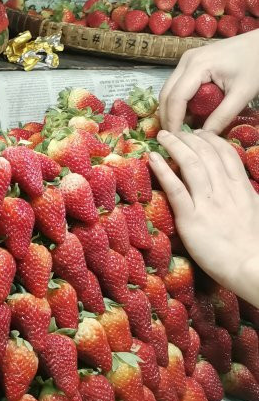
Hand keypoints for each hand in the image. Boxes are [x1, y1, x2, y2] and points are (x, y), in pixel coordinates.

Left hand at [150, 130, 258, 305]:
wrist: (252, 268)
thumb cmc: (254, 247)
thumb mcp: (256, 214)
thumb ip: (245, 198)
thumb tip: (238, 189)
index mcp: (243, 190)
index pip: (226, 154)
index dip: (211, 140)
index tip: (199, 133)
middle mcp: (225, 192)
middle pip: (207, 154)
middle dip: (189, 138)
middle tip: (175, 131)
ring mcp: (208, 204)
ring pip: (192, 165)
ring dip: (175, 146)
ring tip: (163, 136)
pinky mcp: (192, 219)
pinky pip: (175, 189)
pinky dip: (162, 171)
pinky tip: (152, 158)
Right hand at [158, 31, 258, 132]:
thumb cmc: (255, 65)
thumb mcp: (243, 93)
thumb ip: (223, 115)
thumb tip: (204, 136)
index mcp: (197, 66)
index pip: (176, 98)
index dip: (173, 120)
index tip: (175, 139)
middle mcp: (186, 61)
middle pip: (166, 93)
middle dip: (167, 116)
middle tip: (173, 137)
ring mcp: (186, 59)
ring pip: (168, 89)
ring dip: (171, 109)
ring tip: (179, 127)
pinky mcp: (190, 61)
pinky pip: (176, 84)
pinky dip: (178, 100)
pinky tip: (187, 112)